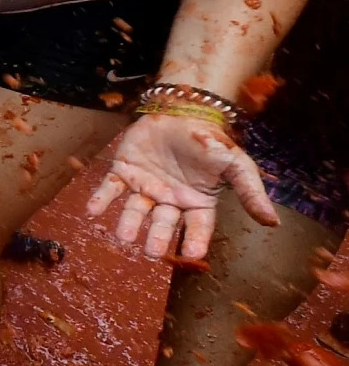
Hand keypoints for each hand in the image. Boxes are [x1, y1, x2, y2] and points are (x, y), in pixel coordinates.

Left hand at [85, 112, 276, 262]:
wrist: (182, 109)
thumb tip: (273, 223)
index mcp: (196, 202)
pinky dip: (101, 199)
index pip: (196, 227)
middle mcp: (169, 200)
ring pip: (135, 210)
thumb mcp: (235, 164)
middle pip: (162, 223)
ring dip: (128, 223)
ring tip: (123, 236)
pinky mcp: (124, 171)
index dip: (194, 241)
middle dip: (156, 236)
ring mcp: (145, 187)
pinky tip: (92, 210)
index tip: (190, 256)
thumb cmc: (210, 139)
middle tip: (151, 251)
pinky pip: (111, 188)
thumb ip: (250, 192)